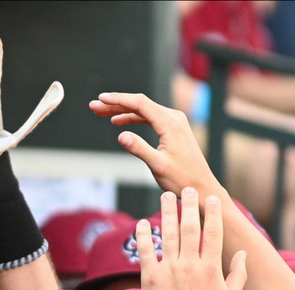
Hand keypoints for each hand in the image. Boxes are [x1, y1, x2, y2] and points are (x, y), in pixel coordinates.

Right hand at [88, 92, 222, 196]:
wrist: (201, 186)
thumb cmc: (181, 179)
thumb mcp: (157, 166)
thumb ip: (139, 149)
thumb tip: (121, 135)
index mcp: (170, 123)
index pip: (140, 103)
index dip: (118, 100)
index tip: (100, 99)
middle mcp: (174, 117)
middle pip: (140, 104)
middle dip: (115, 103)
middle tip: (94, 106)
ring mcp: (175, 121)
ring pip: (144, 110)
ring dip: (122, 110)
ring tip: (101, 113)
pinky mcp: (173, 128)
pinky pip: (150, 117)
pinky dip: (133, 117)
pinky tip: (119, 121)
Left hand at [138, 189, 246, 289]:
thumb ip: (238, 275)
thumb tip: (244, 253)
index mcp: (211, 268)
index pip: (213, 233)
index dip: (212, 213)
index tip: (210, 198)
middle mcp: (190, 265)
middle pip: (189, 227)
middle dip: (188, 205)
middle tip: (185, 189)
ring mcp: (169, 270)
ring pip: (167, 234)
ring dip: (166, 212)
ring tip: (165, 196)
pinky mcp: (150, 278)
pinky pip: (146, 251)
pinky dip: (143, 235)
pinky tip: (142, 222)